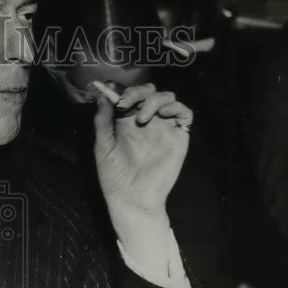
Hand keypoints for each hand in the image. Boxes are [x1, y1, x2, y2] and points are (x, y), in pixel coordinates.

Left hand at [92, 82, 190, 218]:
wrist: (132, 198)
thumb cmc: (114, 176)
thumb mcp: (103, 146)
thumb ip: (103, 121)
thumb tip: (103, 96)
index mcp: (126, 121)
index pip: (129, 95)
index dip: (122, 89)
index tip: (112, 92)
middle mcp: (146, 121)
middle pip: (149, 91)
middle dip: (138, 91)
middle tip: (126, 103)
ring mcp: (163, 127)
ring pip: (167, 97)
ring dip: (154, 99)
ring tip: (141, 117)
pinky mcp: (178, 136)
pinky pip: (185, 113)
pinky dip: (176, 107)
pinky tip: (162, 115)